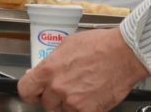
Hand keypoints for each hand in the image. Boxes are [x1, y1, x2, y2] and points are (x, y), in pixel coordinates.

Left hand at [18, 27, 148, 111]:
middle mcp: (57, 88)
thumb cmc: (99, 45)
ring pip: (62, 111)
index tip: (35, 92)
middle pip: (46, 103)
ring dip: (68, 104)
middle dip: (53, 97)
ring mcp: (72, 102)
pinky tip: (91, 97)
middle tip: (66, 87)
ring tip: (82, 89)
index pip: (25, 90)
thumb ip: (50, 62)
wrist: (124, 53)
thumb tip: (38, 72)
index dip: (30, 92)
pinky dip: (83, 108)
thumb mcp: (67, 45)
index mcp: (48, 70)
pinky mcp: (88, 111)